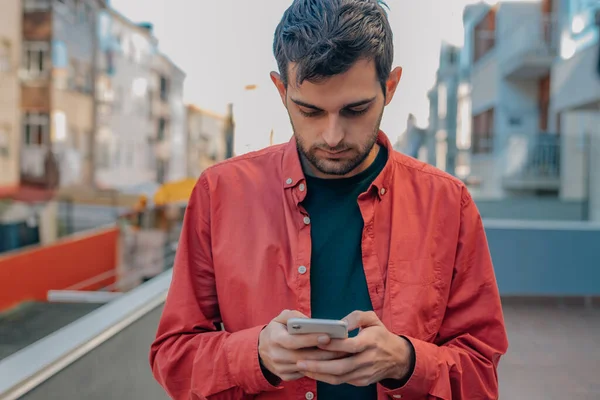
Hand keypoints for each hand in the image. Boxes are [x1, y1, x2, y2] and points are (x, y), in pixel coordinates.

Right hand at [258, 310, 347, 381]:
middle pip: (303, 356)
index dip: (310, 339)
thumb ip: (294, 315)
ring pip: (305, 367)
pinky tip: (329, 362)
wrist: (262, 348)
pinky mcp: (284, 376)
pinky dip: (317, 369)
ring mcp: (279, 367)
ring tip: (340, 355)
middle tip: (341, 347)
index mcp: (274, 338)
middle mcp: (275, 355)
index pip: (293, 341)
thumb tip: (311, 322)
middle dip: (323, 352)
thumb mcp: (281, 317)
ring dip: (324, 362)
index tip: (327, 336)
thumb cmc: (277, 329)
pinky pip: (304, 374)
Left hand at [296, 311, 413, 386]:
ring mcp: (364, 373)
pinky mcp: (361, 381)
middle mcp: (368, 359)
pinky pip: (341, 381)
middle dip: (319, 365)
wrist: (397, 358)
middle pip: (342, 366)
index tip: (318, 340)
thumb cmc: (380, 334)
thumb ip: (356, 317)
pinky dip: (325, 377)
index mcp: (371, 342)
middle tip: (300, 360)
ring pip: (339, 377)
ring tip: (302, 367)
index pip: (351, 346)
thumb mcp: (372, 319)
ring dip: (319, 374)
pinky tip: (313, 371)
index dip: (334, 344)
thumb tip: (339, 323)